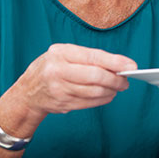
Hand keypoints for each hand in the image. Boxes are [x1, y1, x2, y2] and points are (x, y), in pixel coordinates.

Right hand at [14, 43, 136, 119]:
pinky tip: (108, 95)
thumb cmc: (52, 68)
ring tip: (118, 87)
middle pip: (96, 76)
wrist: (27, 92)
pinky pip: (89, 102)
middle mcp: (58, 71)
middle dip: (115, 79)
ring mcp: (59, 89)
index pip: (94, 57)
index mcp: (60, 53)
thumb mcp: (64, 54)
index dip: (116, 62)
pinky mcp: (62, 103)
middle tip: (126, 81)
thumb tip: (119, 65)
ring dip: (111, 91)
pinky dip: (102, 100)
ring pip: (94, 91)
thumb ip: (89, 57)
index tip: (131, 66)